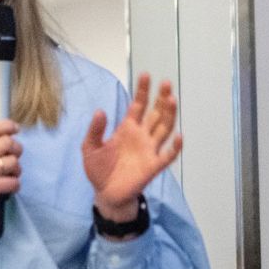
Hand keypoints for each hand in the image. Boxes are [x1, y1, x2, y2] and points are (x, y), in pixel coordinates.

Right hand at [0, 120, 22, 226]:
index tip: (15, 129)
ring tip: (9, 175)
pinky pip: (14, 181)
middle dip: (16, 149)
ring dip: (16, 170)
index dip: (8, 126)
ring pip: (14, 162)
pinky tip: (8, 187)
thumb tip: (6, 135)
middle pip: (8, 142)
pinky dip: (15, 185)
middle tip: (13, 156)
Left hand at [83, 74, 183, 220]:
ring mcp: (149, 150)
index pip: (138, 105)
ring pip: (163, 128)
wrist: (105, 193)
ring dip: (169, 115)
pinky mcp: (153, 166)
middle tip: (166, 83)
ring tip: (172, 100)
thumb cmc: (98, 169)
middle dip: (161, 98)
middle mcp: (142, 136)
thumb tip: (100, 110)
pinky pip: (167, 155)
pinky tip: (178, 136)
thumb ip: (95, 130)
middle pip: (155, 113)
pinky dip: (174, 147)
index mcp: (128, 128)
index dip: (143, 91)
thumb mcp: (90, 147)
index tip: (146, 75)